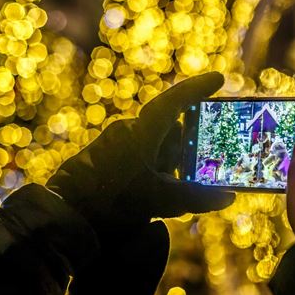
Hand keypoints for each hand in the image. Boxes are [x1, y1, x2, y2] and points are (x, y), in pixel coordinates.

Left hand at [46, 72, 233, 294]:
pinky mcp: (110, 163)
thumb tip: (228, 197)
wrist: (65, 214)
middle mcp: (130, 133)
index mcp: (142, 131)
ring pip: (158, 149)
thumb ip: (197, 198)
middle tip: (213, 155)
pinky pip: (145, 161)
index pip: (175, 101)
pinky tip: (166, 194)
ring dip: (175, 164)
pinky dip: (161, 172)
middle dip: (191, 144)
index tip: (219, 79)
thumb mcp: (160, 200)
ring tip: (190, 185)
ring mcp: (118, 147)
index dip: (199, 89)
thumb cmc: (112, 199)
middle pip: (171, 130)